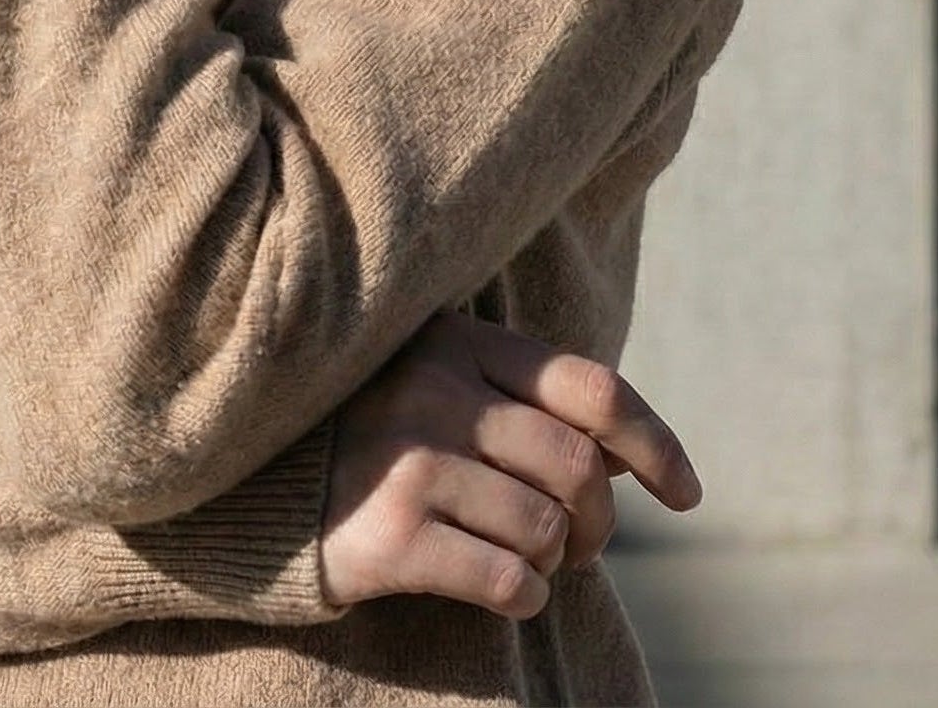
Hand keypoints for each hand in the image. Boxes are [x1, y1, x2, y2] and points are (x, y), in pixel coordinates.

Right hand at [319, 312, 701, 619]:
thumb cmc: (367, 437)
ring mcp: (410, 463)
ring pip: (546, 526)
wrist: (249, 489)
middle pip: (578, 466)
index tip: (688, 495)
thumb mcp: (436, 385)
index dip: (656, 441)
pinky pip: (506, 581)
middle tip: (583, 548)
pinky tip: (503, 592)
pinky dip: (526, 597)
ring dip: (558, 562)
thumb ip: (521, 401)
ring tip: (532, 564)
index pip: (590, 386)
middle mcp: (434, 390)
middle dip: (601, 522)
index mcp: (455, 341)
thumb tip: (635, 452)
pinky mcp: (389, 538)